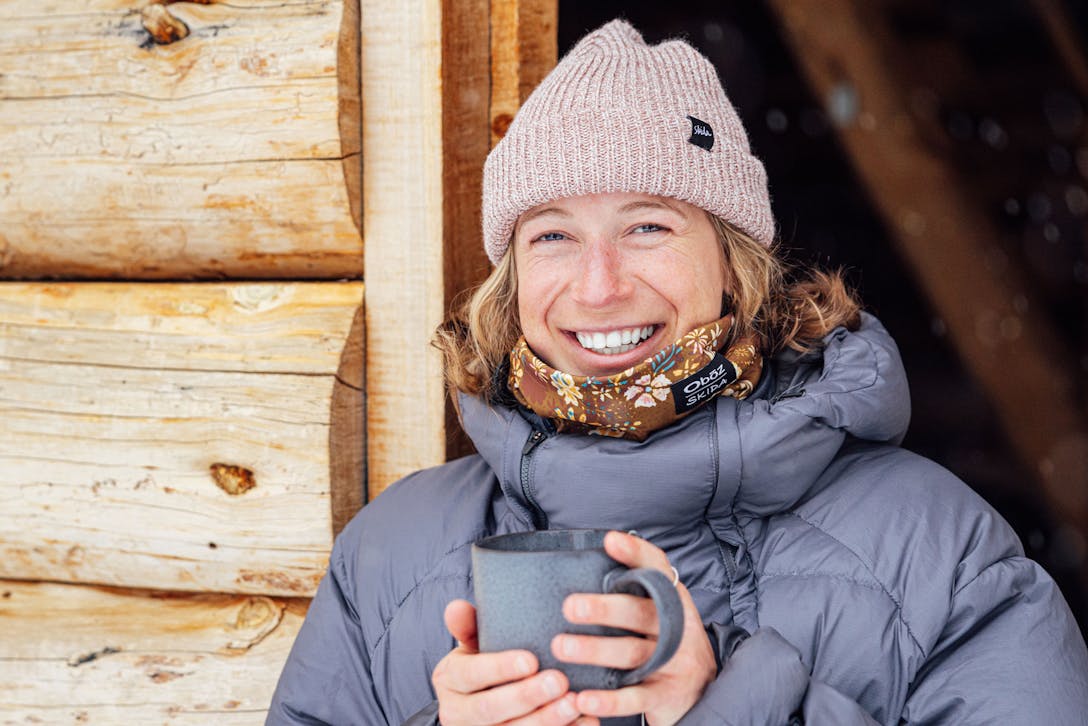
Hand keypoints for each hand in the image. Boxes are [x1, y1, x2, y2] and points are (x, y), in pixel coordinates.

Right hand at [432, 599, 587, 724]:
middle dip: (526, 696)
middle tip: (559, 681)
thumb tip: (456, 606)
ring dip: (546, 720)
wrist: (479, 702)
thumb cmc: (483, 664)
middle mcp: (457, 713)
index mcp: (449, 680)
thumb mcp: (473, 644)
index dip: (499, 669)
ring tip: (574, 704)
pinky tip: (585, 722)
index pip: (470, 675)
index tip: (531, 660)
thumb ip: (468, 626)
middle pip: (490, 709)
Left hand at [551, 531, 715, 725]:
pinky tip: (583, 698)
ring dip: (595, 650)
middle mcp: (677, 628)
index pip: (658, 569)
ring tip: (562, 647)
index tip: (610, 540)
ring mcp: (675, 663)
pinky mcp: (666, 696)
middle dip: (604, 609)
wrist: (703, 691)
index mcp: (673, 600)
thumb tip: (585, 563)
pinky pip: (636, 699)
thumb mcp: (660, 613)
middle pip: (640, 613)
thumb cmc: (667, 643)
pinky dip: (609, 700)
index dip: (636, 554)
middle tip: (569, 606)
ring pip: (632, 654)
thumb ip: (634, 592)